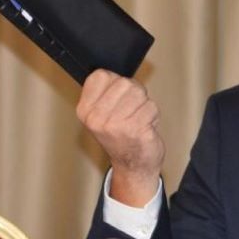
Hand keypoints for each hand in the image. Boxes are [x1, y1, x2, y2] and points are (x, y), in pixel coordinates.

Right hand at [76, 69, 163, 206]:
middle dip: (134, 94)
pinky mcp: (135, 129)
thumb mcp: (101, 114)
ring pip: (140, 93)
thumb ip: (105, 93)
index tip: (117, 99)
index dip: (116, 82)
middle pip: (124, 82)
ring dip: (144, 105)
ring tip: (137, 119)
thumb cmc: (121, 136)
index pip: (101, 75)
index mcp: (85, 110)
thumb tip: (114, 73)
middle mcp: (97, 117)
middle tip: (130, 112)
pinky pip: (151, 106)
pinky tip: (144, 127)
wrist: (132, 165)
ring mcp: (116, 124)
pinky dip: (152, 115)